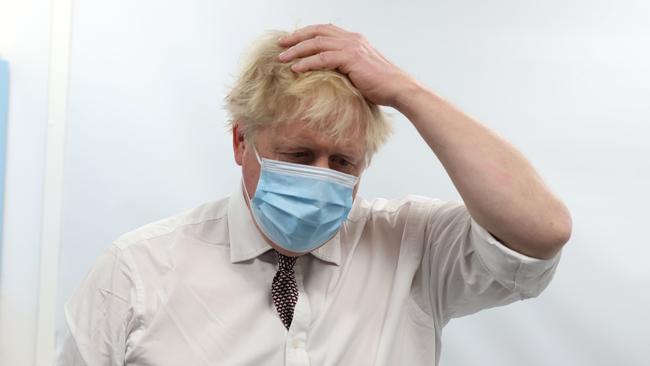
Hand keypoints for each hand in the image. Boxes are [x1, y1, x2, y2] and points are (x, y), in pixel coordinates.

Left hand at [278, 24, 417, 107]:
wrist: (397, 88)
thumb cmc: (380, 85)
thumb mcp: (360, 71)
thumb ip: (344, 67)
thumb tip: (328, 74)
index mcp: (354, 40)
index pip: (325, 30)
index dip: (306, 34)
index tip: (292, 41)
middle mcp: (352, 39)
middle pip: (317, 32)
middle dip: (296, 37)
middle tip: (280, 44)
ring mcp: (351, 47)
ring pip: (317, 43)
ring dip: (297, 50)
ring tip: (282, 58)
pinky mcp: (351, 58)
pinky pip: (323, 58)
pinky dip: (307, 63)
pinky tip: (296, 69)